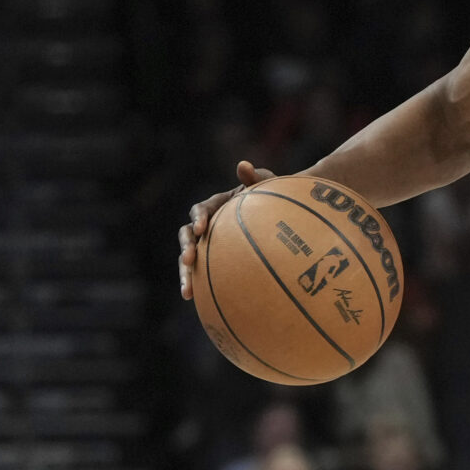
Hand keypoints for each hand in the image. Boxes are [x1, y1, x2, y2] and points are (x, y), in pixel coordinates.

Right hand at [178, 160, 273, 299]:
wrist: (284, 215)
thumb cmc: (277, 197)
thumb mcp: (270, 185)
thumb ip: (257, 177)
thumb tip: (242, 165)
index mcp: (217, 205)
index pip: (200, 209)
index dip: (198, 218)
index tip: (201, 229)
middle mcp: (209, 224)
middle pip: (187, 236)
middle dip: (185, 248)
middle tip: (188, 260)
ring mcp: (211, 244)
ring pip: (190, 258)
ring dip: (186, 273)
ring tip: (188, 291)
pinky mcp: (216, 261)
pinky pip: (206, 273)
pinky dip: (202, 286)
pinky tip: (201, 304)